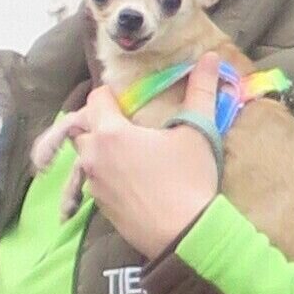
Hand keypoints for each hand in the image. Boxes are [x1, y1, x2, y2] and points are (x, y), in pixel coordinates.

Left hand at [44, 59, 221, 257]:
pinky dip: (105, 173)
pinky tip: (130, 177)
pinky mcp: (99, 206)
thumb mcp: (197, 132)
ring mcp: (93, 183)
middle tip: (128, 124)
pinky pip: (93, 180)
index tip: (131, 100)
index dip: (112, 95)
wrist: (184, 235)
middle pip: (84, 126)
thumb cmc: (190, 180)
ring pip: (85, 155)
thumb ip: (200, 91)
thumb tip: (209, 57)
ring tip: (128, 150)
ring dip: (100, 148)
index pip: (96, 98)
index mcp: (110, 133)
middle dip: (100, 121)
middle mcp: (92, 156)